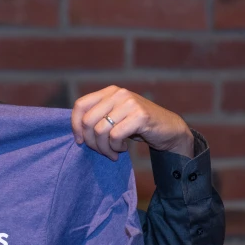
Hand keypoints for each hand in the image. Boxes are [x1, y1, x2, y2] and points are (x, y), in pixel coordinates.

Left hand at [71, 85, 193, 160]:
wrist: (169, 130)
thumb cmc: (138, 126)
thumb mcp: (115, 117)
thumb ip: (98, 117)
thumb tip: (77, 132)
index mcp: (109, 92)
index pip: (80, 105)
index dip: (75, 125)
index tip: (79, 140)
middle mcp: (118, 94)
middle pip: (87, 120)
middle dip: (90, 141)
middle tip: (100, 151)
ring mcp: (129, 103)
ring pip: (100, 130)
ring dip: (104, 148)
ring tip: (112, 152)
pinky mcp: (140, 116)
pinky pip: (115, 136)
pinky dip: (115, 147)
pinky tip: (123, 149)